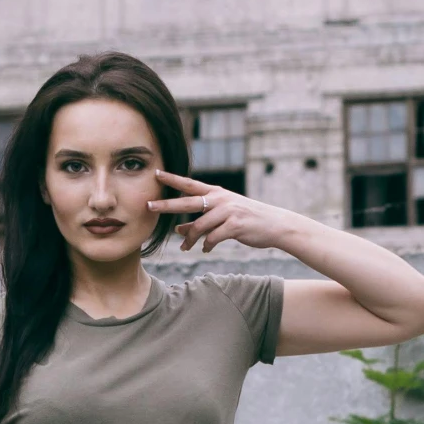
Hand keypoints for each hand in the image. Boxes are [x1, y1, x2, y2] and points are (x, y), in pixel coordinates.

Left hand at [148, 171, 296, 254]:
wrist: (275, 224)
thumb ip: (201, 220)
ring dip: (189, 239)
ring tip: (184, 248)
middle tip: (148, 206)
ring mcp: (228, 212)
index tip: (156, 173)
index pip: (189, 184)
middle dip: (166, 205)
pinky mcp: (235, 226)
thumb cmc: (247, 219)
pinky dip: (206, 246)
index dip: (172, 179)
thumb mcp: (223, 216)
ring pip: (198, 226)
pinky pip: (212, 238)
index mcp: (216, 193)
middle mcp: (220, 199)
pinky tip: (205, 250)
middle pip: (187, 202)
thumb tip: (177, 230)